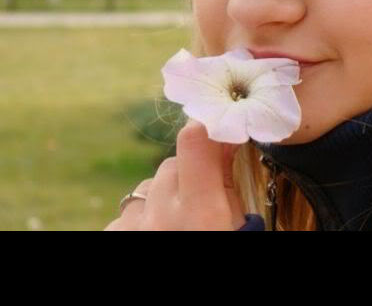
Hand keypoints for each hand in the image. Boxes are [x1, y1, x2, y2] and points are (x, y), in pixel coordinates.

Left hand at [104, 120, 246, 230]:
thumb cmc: (224, 264)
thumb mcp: (239, 229)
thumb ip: (228, 185)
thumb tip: (228, 137)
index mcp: (202, 215)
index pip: (195, 138)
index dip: (207, 127)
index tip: (219, 130)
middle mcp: (161, 217)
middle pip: (171, 165)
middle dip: (189, 173)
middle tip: (203, 204)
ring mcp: (131, 228)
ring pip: (147, 187)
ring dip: (163, 198)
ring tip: (178, 226)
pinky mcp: (111, 237)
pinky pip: (128, 212)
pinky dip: (143, 219)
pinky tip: (158, 235)